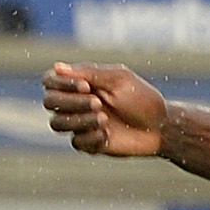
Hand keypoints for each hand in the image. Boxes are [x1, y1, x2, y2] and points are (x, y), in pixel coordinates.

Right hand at [44, 64, 167, 156]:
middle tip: (99, 104)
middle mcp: (75, 102)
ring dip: (79, 120)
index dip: (62, 84)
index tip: (86, 86)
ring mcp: (80, 123)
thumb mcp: (118, 79)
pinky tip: (109, 135)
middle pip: (49, 102)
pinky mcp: (88, 143)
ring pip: (57, 124)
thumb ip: (88, 73)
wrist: (159, 127)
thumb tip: (57, 67)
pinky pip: (76, 142)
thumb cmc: (141, 98)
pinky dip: (92, 137)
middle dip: (72, 103)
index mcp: (80, 83)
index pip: (50, 81)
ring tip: (104, 120)